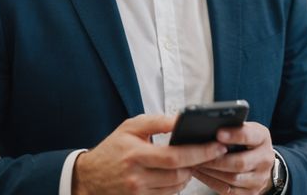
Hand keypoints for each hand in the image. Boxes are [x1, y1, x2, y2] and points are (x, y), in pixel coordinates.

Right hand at [72, 114, 226, 194]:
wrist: (88, 177)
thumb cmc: (113, 148)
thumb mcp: (130, 127)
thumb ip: (157, 122)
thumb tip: (182, 119)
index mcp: (135, 155)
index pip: (174, 157)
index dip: (200, 153)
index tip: (217, 146)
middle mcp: (137, 178)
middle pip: (179, 175)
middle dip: (199, 164)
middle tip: (211, 153)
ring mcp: (138, 193)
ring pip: (176, 187)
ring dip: (188, 175)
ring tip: (192, 161)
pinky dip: (177, 185)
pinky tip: (178, 173)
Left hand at [191, 122, 275, 194]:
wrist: (261, 164)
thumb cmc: (248, 143)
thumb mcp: (247, 130)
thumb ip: (234, 128)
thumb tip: (210, 126)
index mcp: (263, 139)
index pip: (250, 136)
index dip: (234, 135)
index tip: (218, 133)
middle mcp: (265, 159)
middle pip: (240, 162)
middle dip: (217, 160)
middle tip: (199, 155)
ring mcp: (259, 178)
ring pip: (232, 178)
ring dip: (211, 172)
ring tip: (196, 164)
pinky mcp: (251, 193)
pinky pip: (228, 190)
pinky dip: (211, 182)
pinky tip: (201, 174)